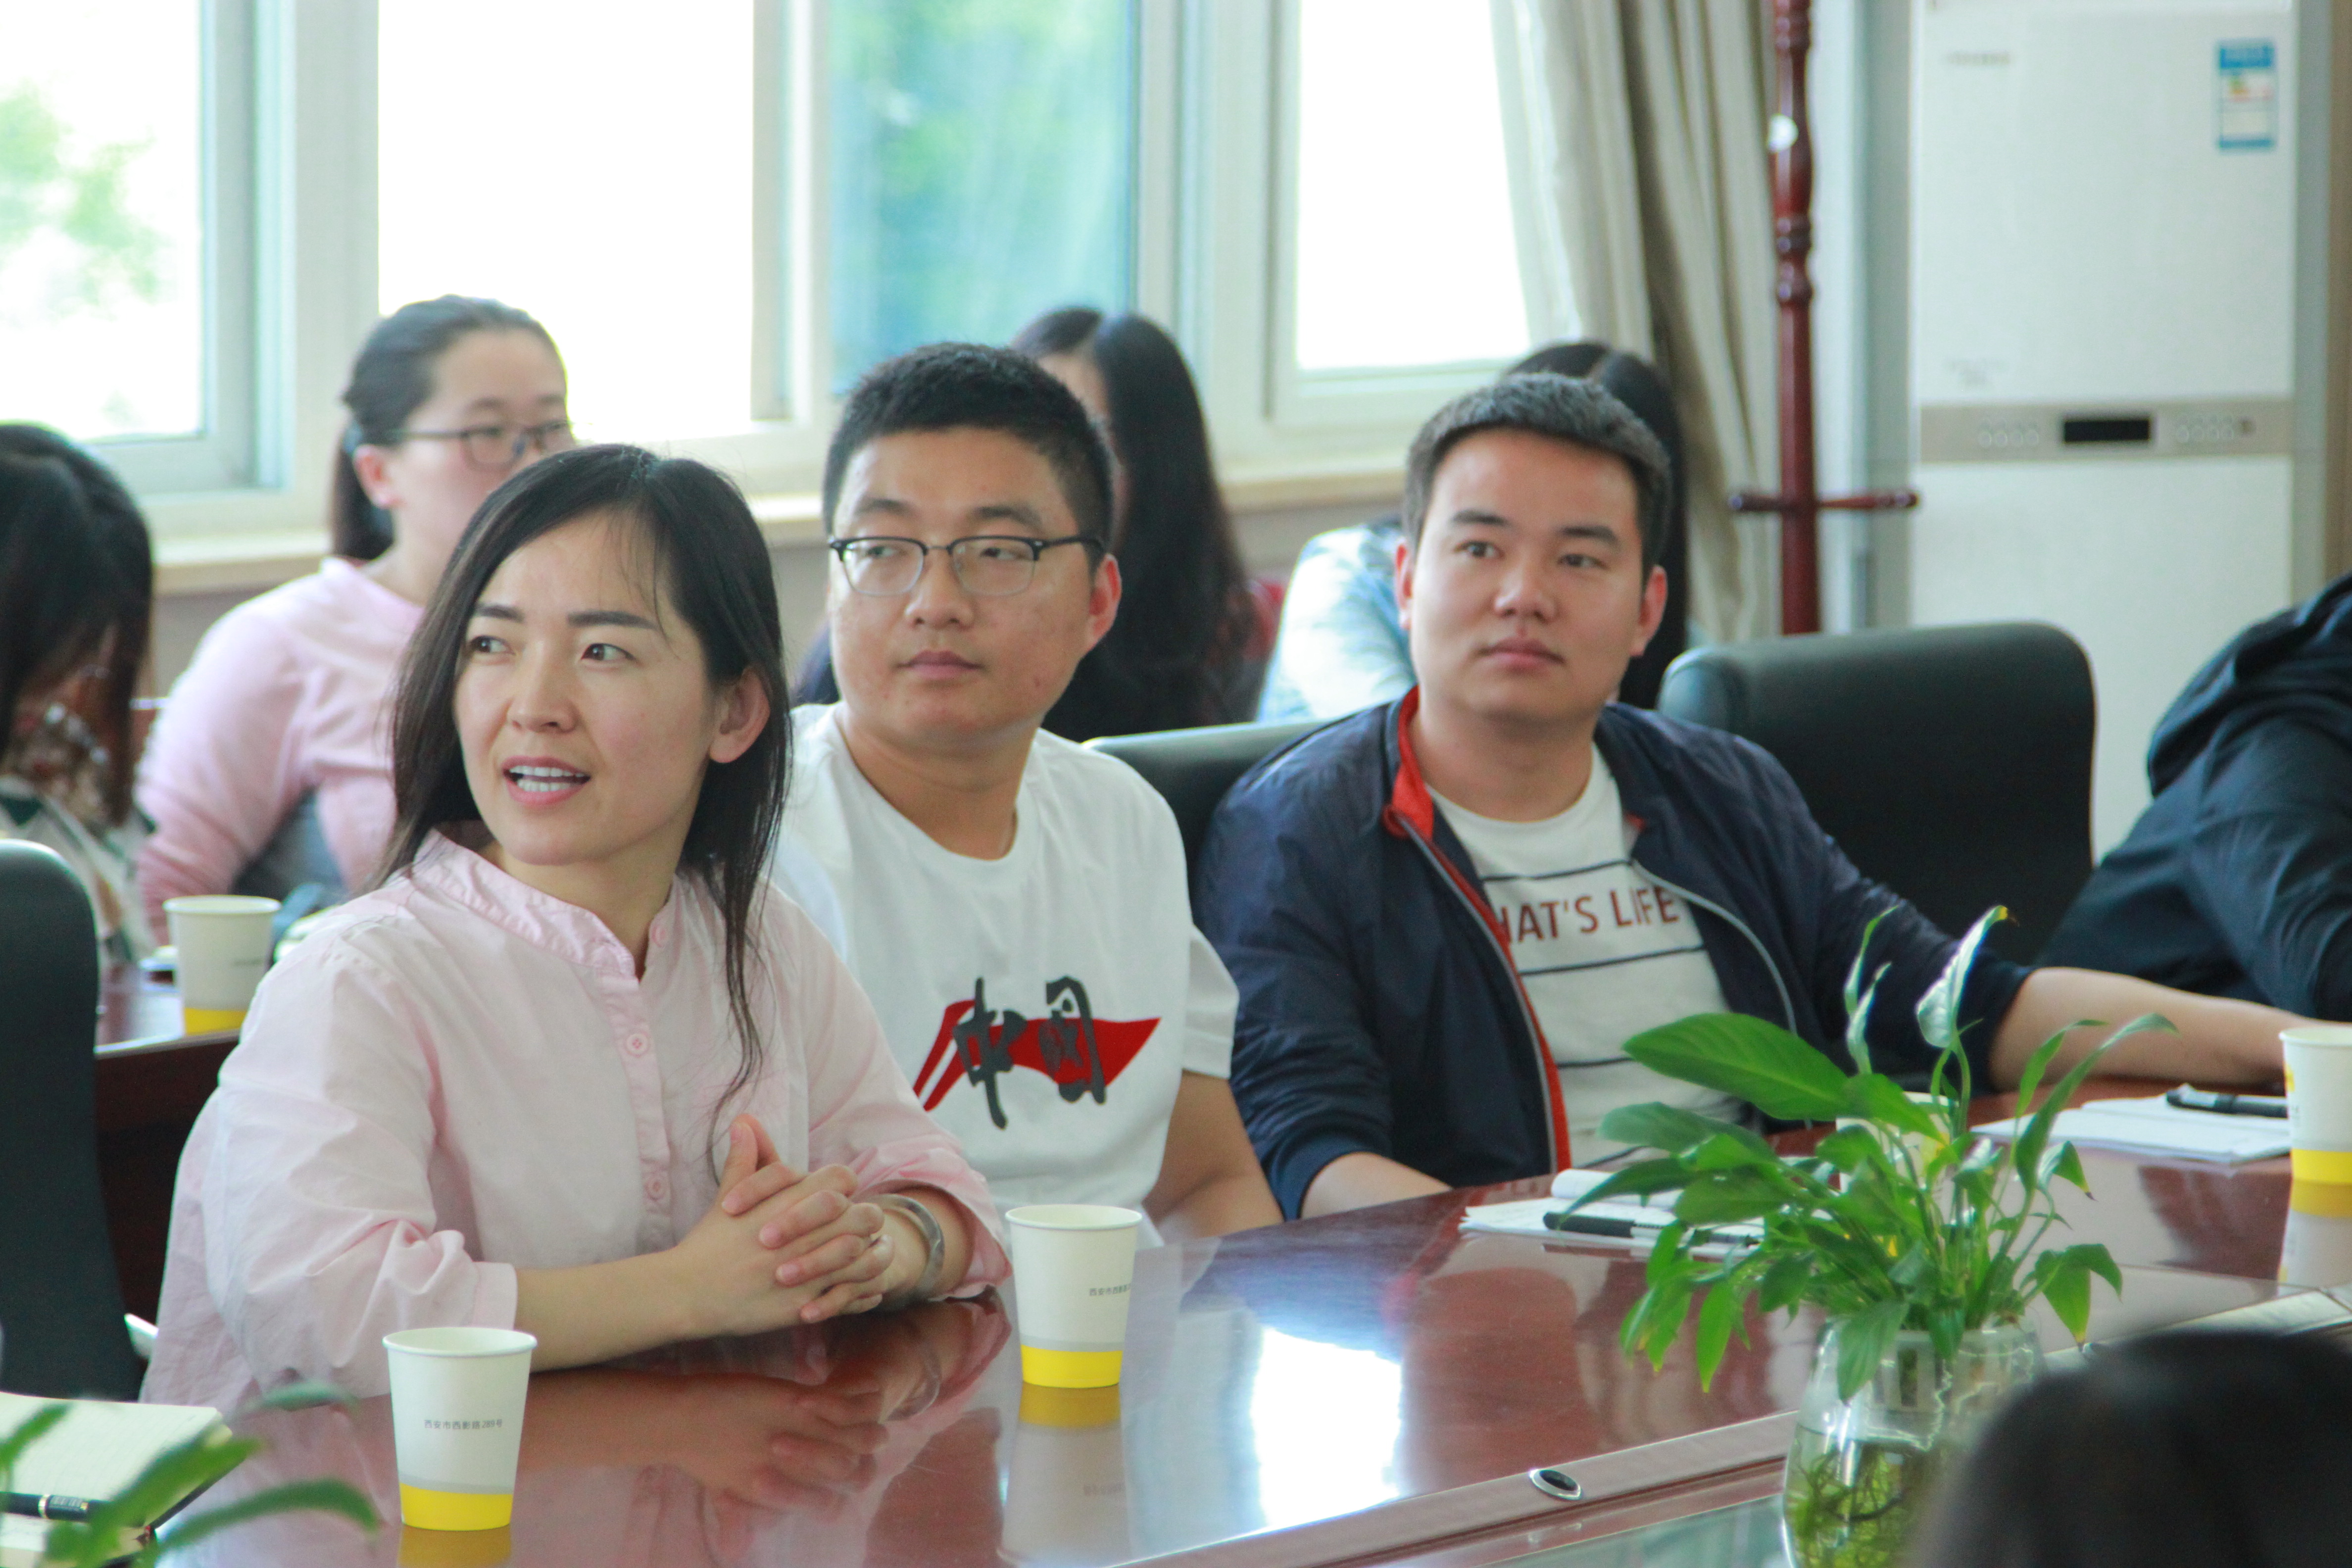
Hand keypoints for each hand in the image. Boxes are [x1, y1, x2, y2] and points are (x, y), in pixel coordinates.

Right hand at [665, 1120, 871, 1338]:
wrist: (686, 1293)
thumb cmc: (707, 1244)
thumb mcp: (726, 1197)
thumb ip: (745, 1160)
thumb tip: (745, 1121)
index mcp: (786, 1204)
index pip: (840, 1180)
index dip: (845, 1186)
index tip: (840, 1197)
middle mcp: (801, 1236)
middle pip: (862, 1216)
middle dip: (867, 1219)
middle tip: (862, 1226)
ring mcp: (805, 1272)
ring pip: (862, 1256)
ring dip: (873, 1254)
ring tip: (871, 1254)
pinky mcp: (803, 1304)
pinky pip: (849, 1296)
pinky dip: (863, 1292)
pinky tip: (867, 1289)